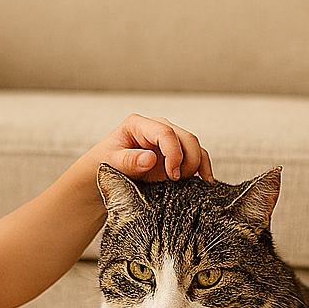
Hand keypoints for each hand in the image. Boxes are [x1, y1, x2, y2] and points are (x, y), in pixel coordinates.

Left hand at [91, 114, 212, 182]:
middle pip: (186, 138)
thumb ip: (129, 160)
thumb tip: (150, 158)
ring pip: (195, 147)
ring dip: (197, 165)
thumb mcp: (111, 162)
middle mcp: (157, 128)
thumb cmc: (104, 164)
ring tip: (186, 183)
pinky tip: (205, 181)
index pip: (166, 133)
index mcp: (139, 124)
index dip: (174, 153)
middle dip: (188, 160)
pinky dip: (203, 168)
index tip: (172, 174)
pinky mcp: (176, 154)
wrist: (103, 174)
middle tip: (177, 180)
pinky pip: (196, 157)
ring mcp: (169, 140)